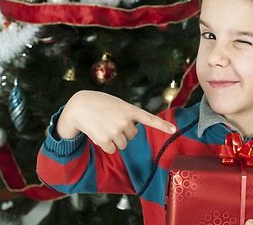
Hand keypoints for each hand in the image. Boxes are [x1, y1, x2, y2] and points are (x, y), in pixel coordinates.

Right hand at [56, 90, 175, 153]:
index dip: (162, 125)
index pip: (149, 119)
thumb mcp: (117, 103)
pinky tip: (98, 133)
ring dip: (115, 139)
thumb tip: (132, 133)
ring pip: (123, 144)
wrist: (78, 106)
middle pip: (132, 136)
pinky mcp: (105, 140)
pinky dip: (106, 145)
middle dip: (123, 132)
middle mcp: (124, 120)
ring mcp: (115, 131)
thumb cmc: (99, 104)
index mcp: (129, 109)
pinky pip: (112, 150)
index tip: (174, 130)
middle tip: (111, 121)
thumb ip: (128, 115)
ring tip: (104, 127)